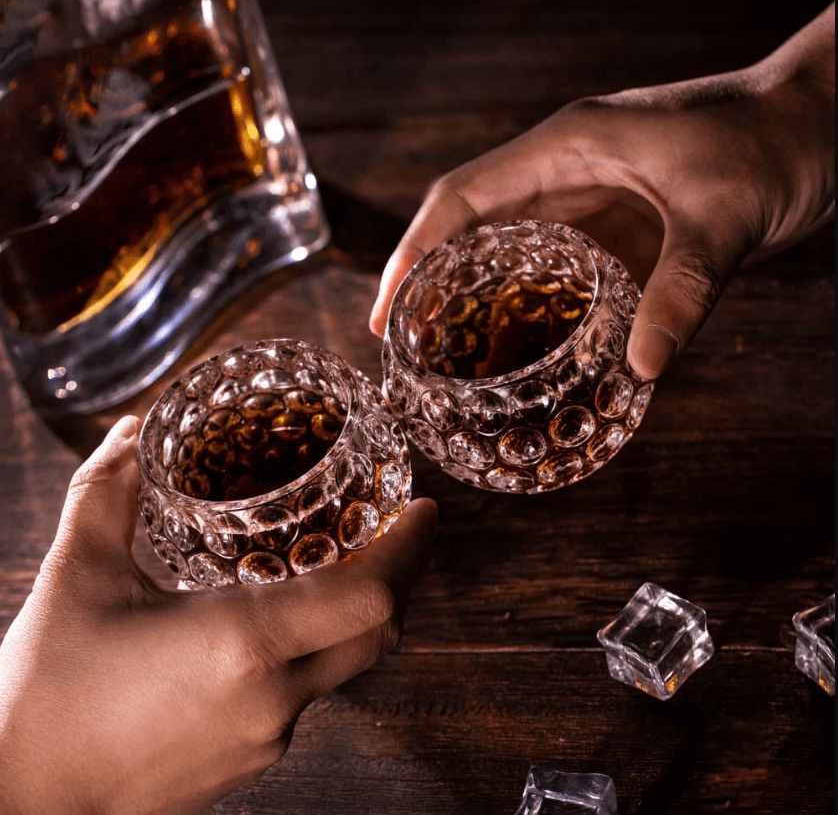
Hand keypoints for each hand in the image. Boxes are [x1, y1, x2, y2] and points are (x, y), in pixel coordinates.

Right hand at [0, 417, 436, 814]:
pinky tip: (283, 624)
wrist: (19, 801)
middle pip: (380, 633)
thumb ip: (107, 492)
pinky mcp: (252, 764)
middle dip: (399, 577)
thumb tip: (130, 432)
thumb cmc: (42, 692)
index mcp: (243, 645)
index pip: (370, 597)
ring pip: (347, 665)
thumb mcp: (76, 572)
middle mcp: (273, 697)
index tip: (424, 509)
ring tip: (341, 564)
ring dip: (357, 613)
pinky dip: (318, 648)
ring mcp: (269, 739)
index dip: (409, 550)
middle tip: (396, 528)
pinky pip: (310, 694)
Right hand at [369, 4, 834, 378]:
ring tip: (448, 362)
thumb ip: (683, 287)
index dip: (415, 250)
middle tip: (403, 348)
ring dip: (475, 304)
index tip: (386, 308)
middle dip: (430, 285)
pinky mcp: (620, 235)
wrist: (822, 125)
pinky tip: (526, 354)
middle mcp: (568, 175)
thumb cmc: (775, 140)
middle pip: (471, 230)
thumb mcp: (726, 213)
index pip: (463, 196)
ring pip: (510, 256)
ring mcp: (593, 206)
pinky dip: (534, 314)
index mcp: (569, 149)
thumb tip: (642, 367)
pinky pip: (559, 277)